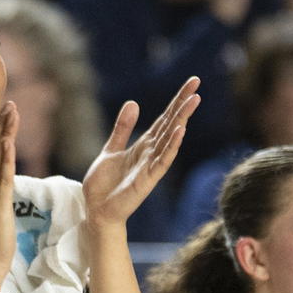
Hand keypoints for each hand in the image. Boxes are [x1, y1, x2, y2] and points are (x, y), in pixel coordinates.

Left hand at [81, 77, 199, 228]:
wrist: (95, 210)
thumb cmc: (104, 184)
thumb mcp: (111, 150)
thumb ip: (122, 128)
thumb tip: (133, 102)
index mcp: (143, 145)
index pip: (164, 118)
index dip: (176, 100)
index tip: (192, 82)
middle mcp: (151, 153)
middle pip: (170, 124)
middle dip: (183, 104)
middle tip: (197, 85)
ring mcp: (151, 166)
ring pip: (169, 139)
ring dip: (181, 120)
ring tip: (193, 101)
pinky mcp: (147, 180)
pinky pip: (162, 161)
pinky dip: (171, 146)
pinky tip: (180, 131)